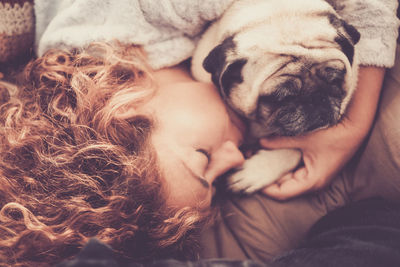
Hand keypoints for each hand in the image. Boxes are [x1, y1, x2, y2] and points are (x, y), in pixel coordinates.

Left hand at [259, 67, 385, 199]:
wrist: (354, 128)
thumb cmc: (334, 135)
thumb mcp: (304, 138)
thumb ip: (280, 141)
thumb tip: (260, 142)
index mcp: (311, 181)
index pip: (282, 192)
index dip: (265, 188)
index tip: (251, 177)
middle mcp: (312, 183)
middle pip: (283, 186)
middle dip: (266, 177)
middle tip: (250, 165)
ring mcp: (313, 176)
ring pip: (287, 179)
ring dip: (273, 171)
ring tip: (257, 160)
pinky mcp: (313, 168)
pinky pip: (293, 171)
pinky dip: (282, 165)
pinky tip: (270, 156)